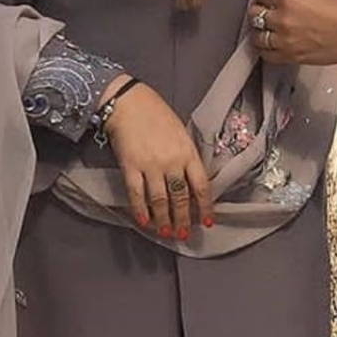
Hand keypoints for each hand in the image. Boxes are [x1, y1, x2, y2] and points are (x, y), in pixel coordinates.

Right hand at [100, 80, 213, 240]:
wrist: (129, 102)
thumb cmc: (157, 115)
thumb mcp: (181, 134)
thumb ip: (186, 158)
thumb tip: (189, 183)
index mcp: (188, 153)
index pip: (201, 186)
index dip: (205, 207)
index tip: (207, 222)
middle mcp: (172, 162)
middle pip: (181, 197)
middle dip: (184, 219)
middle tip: (184, 234)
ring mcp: (151, 166)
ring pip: (161, 200)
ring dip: (164, 220)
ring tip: (166, 232)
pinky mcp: (131, 167)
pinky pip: (137, 194)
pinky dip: (141, 210)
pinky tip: (144, 222)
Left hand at [249, 0, 336, 65]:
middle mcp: (283, 21)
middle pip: (254, 14)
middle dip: (258, 9)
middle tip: (263, 8)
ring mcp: (285, 41)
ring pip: (256, 37)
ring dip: (258, 31)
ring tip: (264, 28)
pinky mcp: (290, 57)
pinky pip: (266, 55)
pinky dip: (265, 49)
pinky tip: (269, 44)